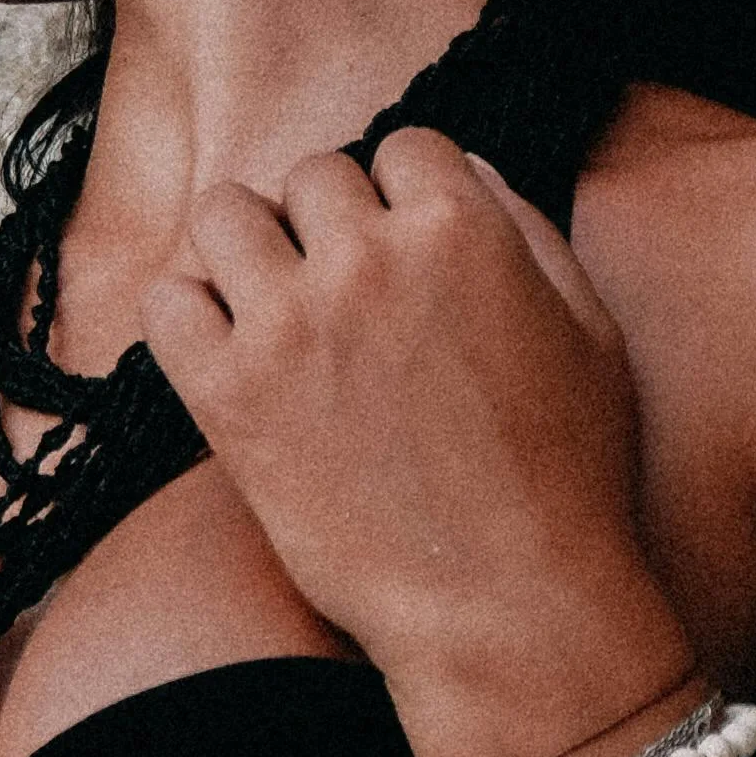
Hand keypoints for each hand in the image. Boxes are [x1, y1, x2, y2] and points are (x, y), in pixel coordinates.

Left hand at [148, 132, 689, 756]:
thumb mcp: (590, 330)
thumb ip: (525, 227)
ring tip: (276, 306)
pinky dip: (188, 315)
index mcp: (463, 227)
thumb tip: (460, 168)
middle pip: (311, 175)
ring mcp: (289, 322)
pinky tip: (227, 351)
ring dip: (251, 250)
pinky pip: (165, 301)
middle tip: (345, 293)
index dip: (405, 198)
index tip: (406, 252)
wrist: (509, 608)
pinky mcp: (227, 394)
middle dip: (329, 225)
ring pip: (226, 214)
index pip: (402, 148)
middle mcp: (367, 256)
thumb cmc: (568, 480)